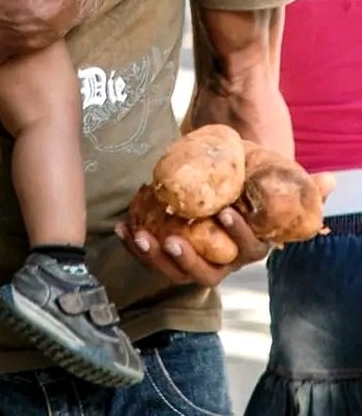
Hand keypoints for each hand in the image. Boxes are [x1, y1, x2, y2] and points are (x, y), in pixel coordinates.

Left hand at [115, 172, 335, 286]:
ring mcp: (193, 257)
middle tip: (173, 240)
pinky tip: (121, 226)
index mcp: (249, 245)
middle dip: (188, 261)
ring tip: (140, 236)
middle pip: (207, 272)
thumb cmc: (248, 181)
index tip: (224, 213)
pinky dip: (134, 242)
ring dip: (155, 256)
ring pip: (175, 270)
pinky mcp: (168, 248)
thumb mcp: (272, 179)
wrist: (217, 177)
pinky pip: (151, 253)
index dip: (237, 234)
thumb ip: (299, 183)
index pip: (248, 248)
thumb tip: (329, 181)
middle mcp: (222, 259)